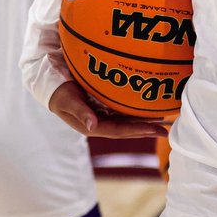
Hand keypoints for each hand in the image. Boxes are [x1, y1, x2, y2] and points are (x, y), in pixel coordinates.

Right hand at [48, 81, 168, 138]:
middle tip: (165, 131)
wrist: (50, 86)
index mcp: (90, 126)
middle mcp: (97, 124)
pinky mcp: (101, 109)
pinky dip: (134, 114)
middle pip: (125, 130)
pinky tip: (146, 111)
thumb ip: (80, 113)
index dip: (136, 130)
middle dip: (145, 130)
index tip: (153, 129)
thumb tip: (93, 127)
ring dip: (143, 123)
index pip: (118, 130)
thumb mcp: (67, 101)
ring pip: (125, 122)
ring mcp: (100, 117)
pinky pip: (121, 114)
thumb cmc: (59, 92)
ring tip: (161, 122)